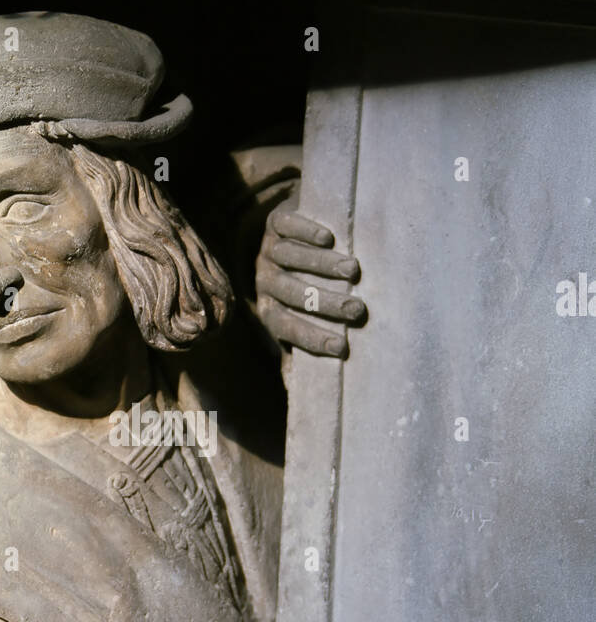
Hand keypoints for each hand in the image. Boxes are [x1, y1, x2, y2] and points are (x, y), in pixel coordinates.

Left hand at [255, 195, 365, 357]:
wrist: (282, 238)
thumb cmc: (301, 290)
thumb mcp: (297, 321)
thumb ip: (299, 354)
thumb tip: (306, 398)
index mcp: (269, 309)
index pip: (287, 327)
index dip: (312, 338)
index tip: (342, 348)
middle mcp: (264, 281)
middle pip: (291, 293)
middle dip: (324, 303)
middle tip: (357, 309)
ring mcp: (267, 251)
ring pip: (290, 258)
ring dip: (321, 265)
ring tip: (353, 270)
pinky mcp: (274, 223)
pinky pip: (286, 226)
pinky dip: (305, 231)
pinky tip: (329, 237)